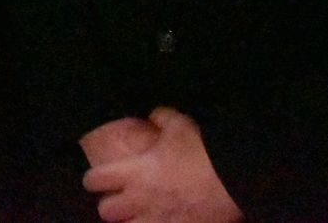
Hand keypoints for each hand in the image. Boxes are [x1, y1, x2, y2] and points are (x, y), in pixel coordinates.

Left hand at [82, 107, 242, 222]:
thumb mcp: (180, 126)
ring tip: (138, 215)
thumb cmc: (203, 153)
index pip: (94, 180)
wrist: (234, 183)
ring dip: (130, 221)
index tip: (100, 178)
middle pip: (105, 212)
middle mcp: (139, 201)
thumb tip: (153, 116)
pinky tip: (159, 221)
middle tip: (120, 200)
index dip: (94, 179)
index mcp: (134, 173)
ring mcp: (157, 222)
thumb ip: (161, 118)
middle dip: (110, 206)